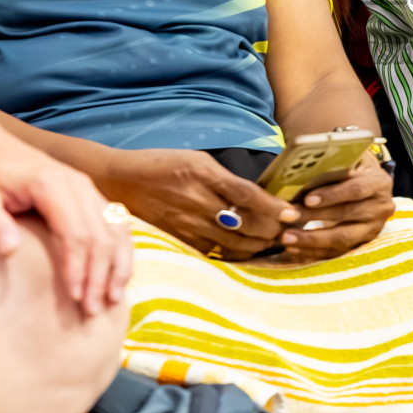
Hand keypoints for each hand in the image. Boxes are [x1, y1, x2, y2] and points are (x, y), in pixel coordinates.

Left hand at [0, 128, 131, 317]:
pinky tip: (117, 274)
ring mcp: (84, 187)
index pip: (75, 232)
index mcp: (50, 183)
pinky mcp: (85, 193)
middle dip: (101, 274)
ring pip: (115, 228)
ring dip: (117, 264)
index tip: (73, 298)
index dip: (78, 268)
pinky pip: (114, 222)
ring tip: (112, 299)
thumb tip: (9, 251)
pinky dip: (120, 249)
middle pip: (101, 233)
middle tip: (93, 311)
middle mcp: (76, 182)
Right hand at [97, 147, 298, 259]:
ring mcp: (186, 223)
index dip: (273, 207)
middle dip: (272, 231)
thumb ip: (224, 178)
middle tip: (288, 231)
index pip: (247, 195)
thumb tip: (257, 194)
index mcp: (203, 174)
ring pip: (233, 243)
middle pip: (245, 224)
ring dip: (258, 245)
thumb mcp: (197, 159)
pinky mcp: (178, 238)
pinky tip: (247, 250)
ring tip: (273, 242)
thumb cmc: (161, 164)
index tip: (292, 214)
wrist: (120, 181)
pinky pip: (214, 252)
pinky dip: (234, 253)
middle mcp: (197, 200)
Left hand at [280, 153, 395, 261]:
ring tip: (286, 238)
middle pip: (346, 215)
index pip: (356, 190)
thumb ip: (332, 165)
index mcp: (379, 183)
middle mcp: (380, 208)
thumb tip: (301, 169)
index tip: (307, 199)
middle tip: (289, 217)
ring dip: (311, 240)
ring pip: (341, 239)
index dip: (332, 195)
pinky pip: (336, 252)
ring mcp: (372, 228)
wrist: (369, 186)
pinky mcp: (361, 243)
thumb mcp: (350, 160)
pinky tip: (294, 249)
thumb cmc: (353, 168)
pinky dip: (313, 252)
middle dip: (314, 217)